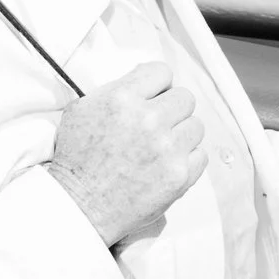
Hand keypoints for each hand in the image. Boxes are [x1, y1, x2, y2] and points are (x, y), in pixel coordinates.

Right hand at [47, 62, 204, 247]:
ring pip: (196, 125)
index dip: (158, 85)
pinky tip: (168, 164)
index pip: (162, 72)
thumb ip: (116, 89)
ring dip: (182, 134)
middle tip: (158, 124)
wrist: (79, 206)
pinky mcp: (180, 175)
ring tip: (161, 147)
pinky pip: (202, 155)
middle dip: (172, 109)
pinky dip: (188, 159)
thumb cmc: (77, 159)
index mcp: (122, 98)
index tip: (153, 96)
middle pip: (185, 98)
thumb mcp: (82, 109)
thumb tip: (146, 78)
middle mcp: (149, 120)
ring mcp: (168, 149)